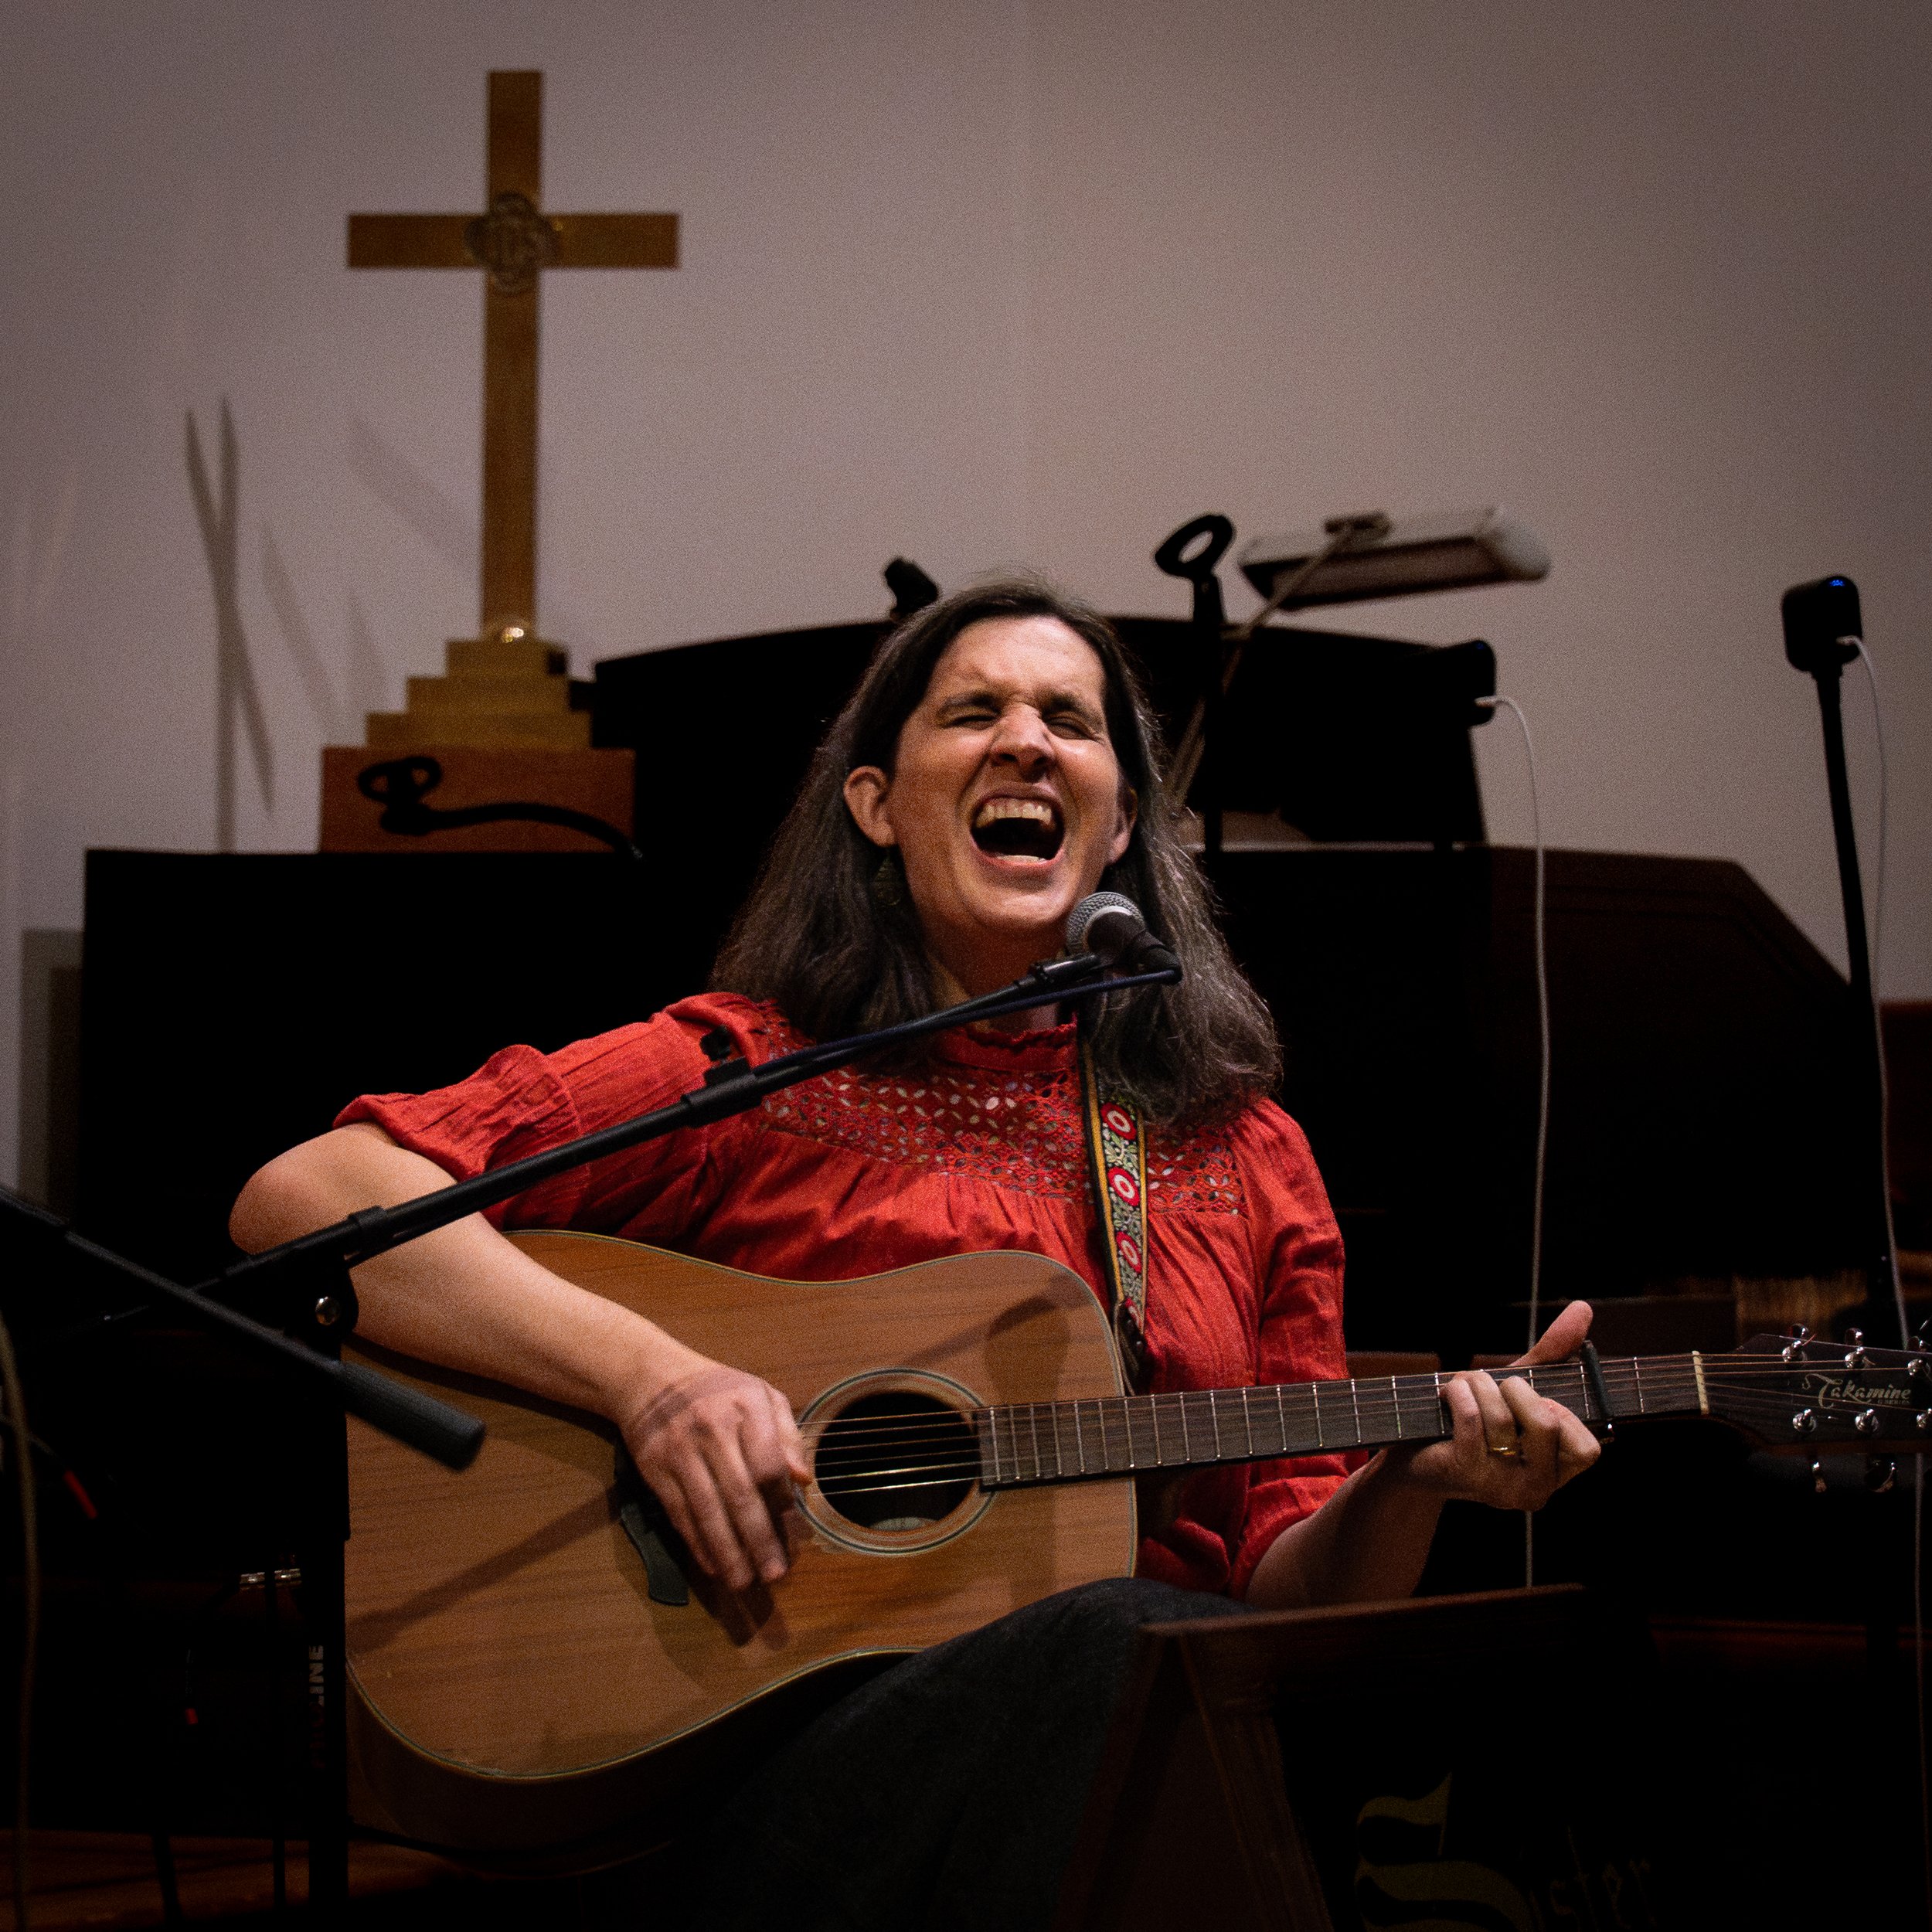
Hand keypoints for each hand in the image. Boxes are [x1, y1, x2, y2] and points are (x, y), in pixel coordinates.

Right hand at [615, 1345, 808, 1592]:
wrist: (650, 1376)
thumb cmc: (717, 1389)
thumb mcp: (760, 1394)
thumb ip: (787, 1434)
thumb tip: (803, 1479)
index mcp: (746, 1408)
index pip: (769, 1463)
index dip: (782, 1501)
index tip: (793, 1532)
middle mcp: (713, 1431)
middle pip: (740, 1494)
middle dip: (759, 1539)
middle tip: (774, 1573)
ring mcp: (681, 1452)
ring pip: (707, 1511)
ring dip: (727, 1551)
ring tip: (743, 1581)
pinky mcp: (656, 1470)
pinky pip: (680, 1513)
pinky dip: (696, 1543)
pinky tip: (712, 1564)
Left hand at [1391, 1301, 1601, 1510]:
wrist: (1417, 1455)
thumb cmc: (1477, 1419)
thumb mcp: (1517, 1388)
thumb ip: (1553, 1353)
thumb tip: (1583, 1307)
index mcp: (1557, 1472)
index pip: (1586, 1449)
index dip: (1563, 1413)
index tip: (1537, 1399)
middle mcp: (1535, 1488)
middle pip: (1546, 1424)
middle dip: (1515, 1388)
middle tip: (1496, 1386)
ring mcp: (1500, 1486)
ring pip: (1502, 1417)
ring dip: (1478, 1384)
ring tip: (1464, 1384)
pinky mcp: (1465, 1473)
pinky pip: (1471, 1419)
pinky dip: (1458, 1393)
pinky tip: (1449, 1394)